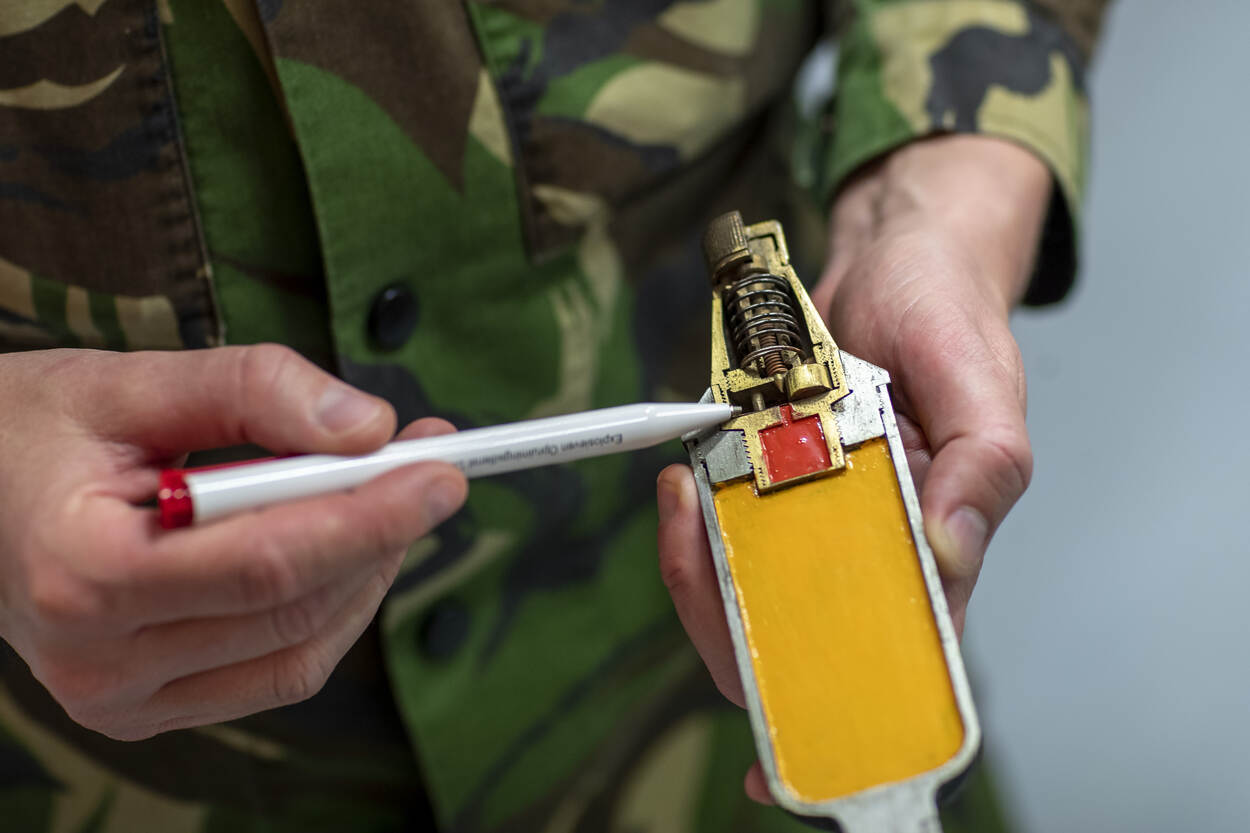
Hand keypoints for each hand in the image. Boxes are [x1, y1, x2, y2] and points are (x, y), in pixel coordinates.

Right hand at [0, 345, 466, 739]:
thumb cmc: (32, 433)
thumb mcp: (126, 382)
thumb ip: (251, 389)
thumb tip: (368, 426)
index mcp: (82, 572)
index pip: (265, 562)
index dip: (369, 517)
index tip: (442, 472)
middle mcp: (97, 661)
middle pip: (293, 605)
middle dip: (382, 532)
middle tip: (430, 466)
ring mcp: (122, 699)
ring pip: (301, 647)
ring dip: (367, 571)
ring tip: (387, 496)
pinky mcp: (149, 709)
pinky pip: (279, 671)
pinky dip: (332, 610)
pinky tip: (343, 550)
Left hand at [658, 135, 1050, 800]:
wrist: (894, 254)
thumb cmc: (949, 319)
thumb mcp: (985, 383)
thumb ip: (982, 468)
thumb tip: (946, 550)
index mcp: (932, 551)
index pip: (890, 660)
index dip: (837, 716)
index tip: (774, 757)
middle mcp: (867, 547)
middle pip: (793, 638)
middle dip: (729, 620)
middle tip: (694, 546)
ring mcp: (812, 515)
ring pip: (743, 588)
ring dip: (697, 562)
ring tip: (681, 500)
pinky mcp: (768, 478)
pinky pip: (719, 525)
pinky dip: (693, 518)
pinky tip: (684, 483)